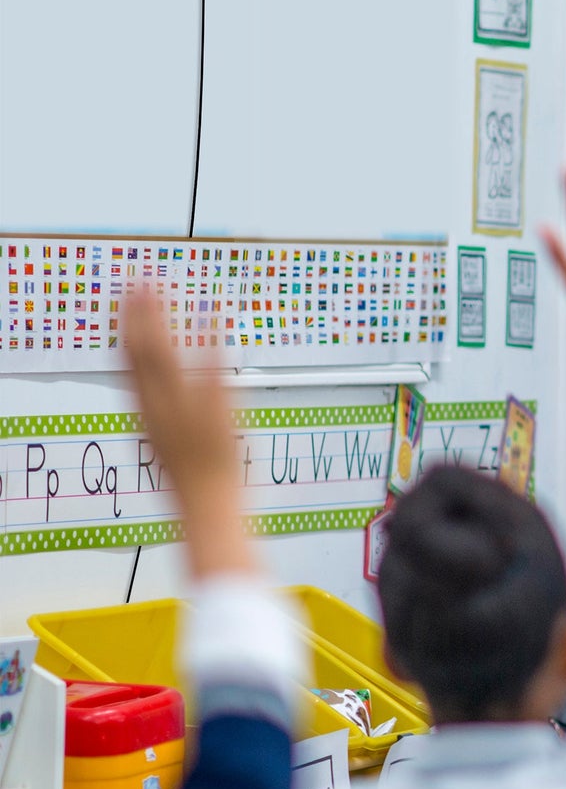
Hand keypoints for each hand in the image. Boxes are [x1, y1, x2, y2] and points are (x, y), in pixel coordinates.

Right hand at [124, 288, 253, 578]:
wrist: (209, 507)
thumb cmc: (192, 479)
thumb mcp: (166, 441)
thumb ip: (163, 412)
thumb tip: (160, 389)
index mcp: (147, 416)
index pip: (129, 366)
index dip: (125, 331)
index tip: (126, 302)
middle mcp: (161, 408)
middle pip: (142, 354)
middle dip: (138, 315)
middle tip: (138, 281)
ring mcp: (188, 407)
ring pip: (166, 356)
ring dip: (161, 318)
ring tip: (159, 287)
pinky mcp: (217, 409)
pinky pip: (212, 367)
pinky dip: (211, 339)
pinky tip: (214, 312)